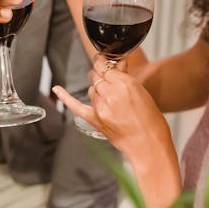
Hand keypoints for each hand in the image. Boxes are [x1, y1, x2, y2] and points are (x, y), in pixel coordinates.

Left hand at [52, 61, 169, 154]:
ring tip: (111, 100)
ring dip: (98, 90)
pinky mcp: (95, 120)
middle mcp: (111, 93)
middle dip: (102, 78)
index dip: (105, 64)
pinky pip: (76, 105)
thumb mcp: (142, 94)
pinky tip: (57, 89)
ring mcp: (101, 107)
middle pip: (97, 77)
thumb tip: (118, 66)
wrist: (148, 145)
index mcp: (125, 84)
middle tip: (110, 83)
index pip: (107, 66)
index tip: (104, 61)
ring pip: (91, 89)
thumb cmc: (151, 122)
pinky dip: (65, 97)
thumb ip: (126, 79)